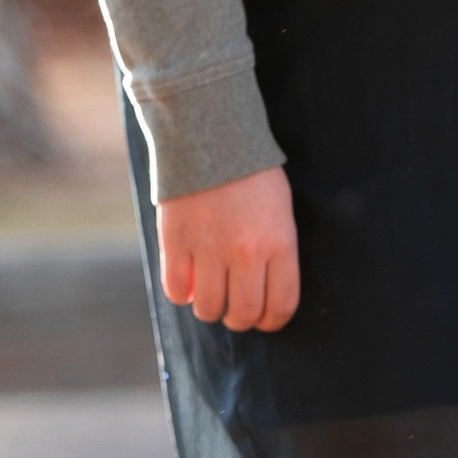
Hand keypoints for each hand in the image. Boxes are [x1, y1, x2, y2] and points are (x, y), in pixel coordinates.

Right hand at [157, 167, 298, 331]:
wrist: (210, 135)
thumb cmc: (252, 175)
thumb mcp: (280, 211)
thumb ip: (276, 253)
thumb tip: (265, 297)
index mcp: (278, 243)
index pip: (281, 306)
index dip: (273, 321)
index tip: (265, 319)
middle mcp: (245, 253)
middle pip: (243, 314)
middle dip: (240, 318)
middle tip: (235, 307)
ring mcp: (208, 249)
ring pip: (208, 309)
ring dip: (210, 307)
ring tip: (210, 291)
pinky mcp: (175, 242)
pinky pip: (176, 291)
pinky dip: (181, 292)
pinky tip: (187, 278)